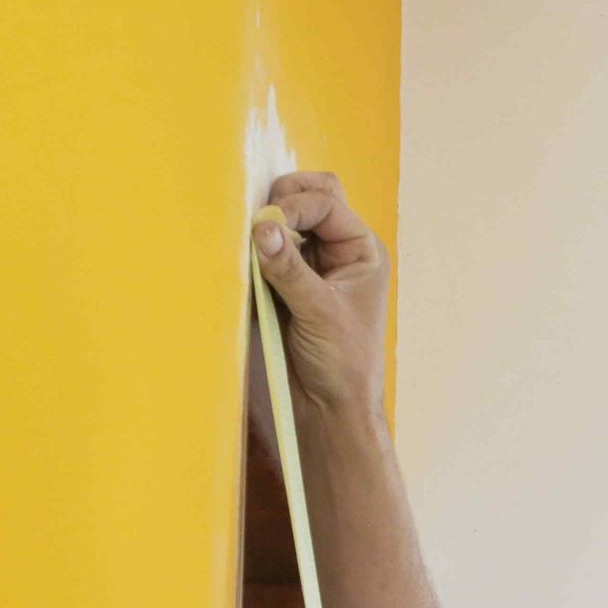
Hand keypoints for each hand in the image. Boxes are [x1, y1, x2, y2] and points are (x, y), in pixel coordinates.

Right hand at [251, 171, 390, 415]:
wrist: (332, 407)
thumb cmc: (343, 363)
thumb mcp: (319, 312)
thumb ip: (290, 270)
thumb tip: (263, 228)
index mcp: (361, 250)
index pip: (326, 203)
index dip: (294, 206)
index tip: (265, 225)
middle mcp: (339, 251)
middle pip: (312, 199)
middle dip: (283, 202)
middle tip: (258, 222)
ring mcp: (313, 267)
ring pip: (288, 224)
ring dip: (268, 229)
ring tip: (250, 246)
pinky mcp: (289, 286)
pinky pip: (270, 255)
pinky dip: (257, 254)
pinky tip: (247, 266)